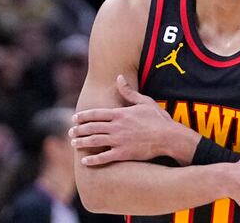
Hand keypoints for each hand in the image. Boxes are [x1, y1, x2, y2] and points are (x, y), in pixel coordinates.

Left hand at [70, 75, 197, 164]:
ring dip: (82, 142)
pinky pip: (104, 157)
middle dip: (78, 130)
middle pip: (92, 127)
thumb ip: (128, 91)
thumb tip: (118, 77)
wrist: (169, 137)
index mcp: (120, 113)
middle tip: (70, 132)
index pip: (95, 113)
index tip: (74, 118)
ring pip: (94, 141)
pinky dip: (93, 160)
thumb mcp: (144, 101)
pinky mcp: (123, 154)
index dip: (83, 116)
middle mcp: (116, 127)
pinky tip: (85, 162)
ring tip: (74, 143)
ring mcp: (119, 141)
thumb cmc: (158, 119)